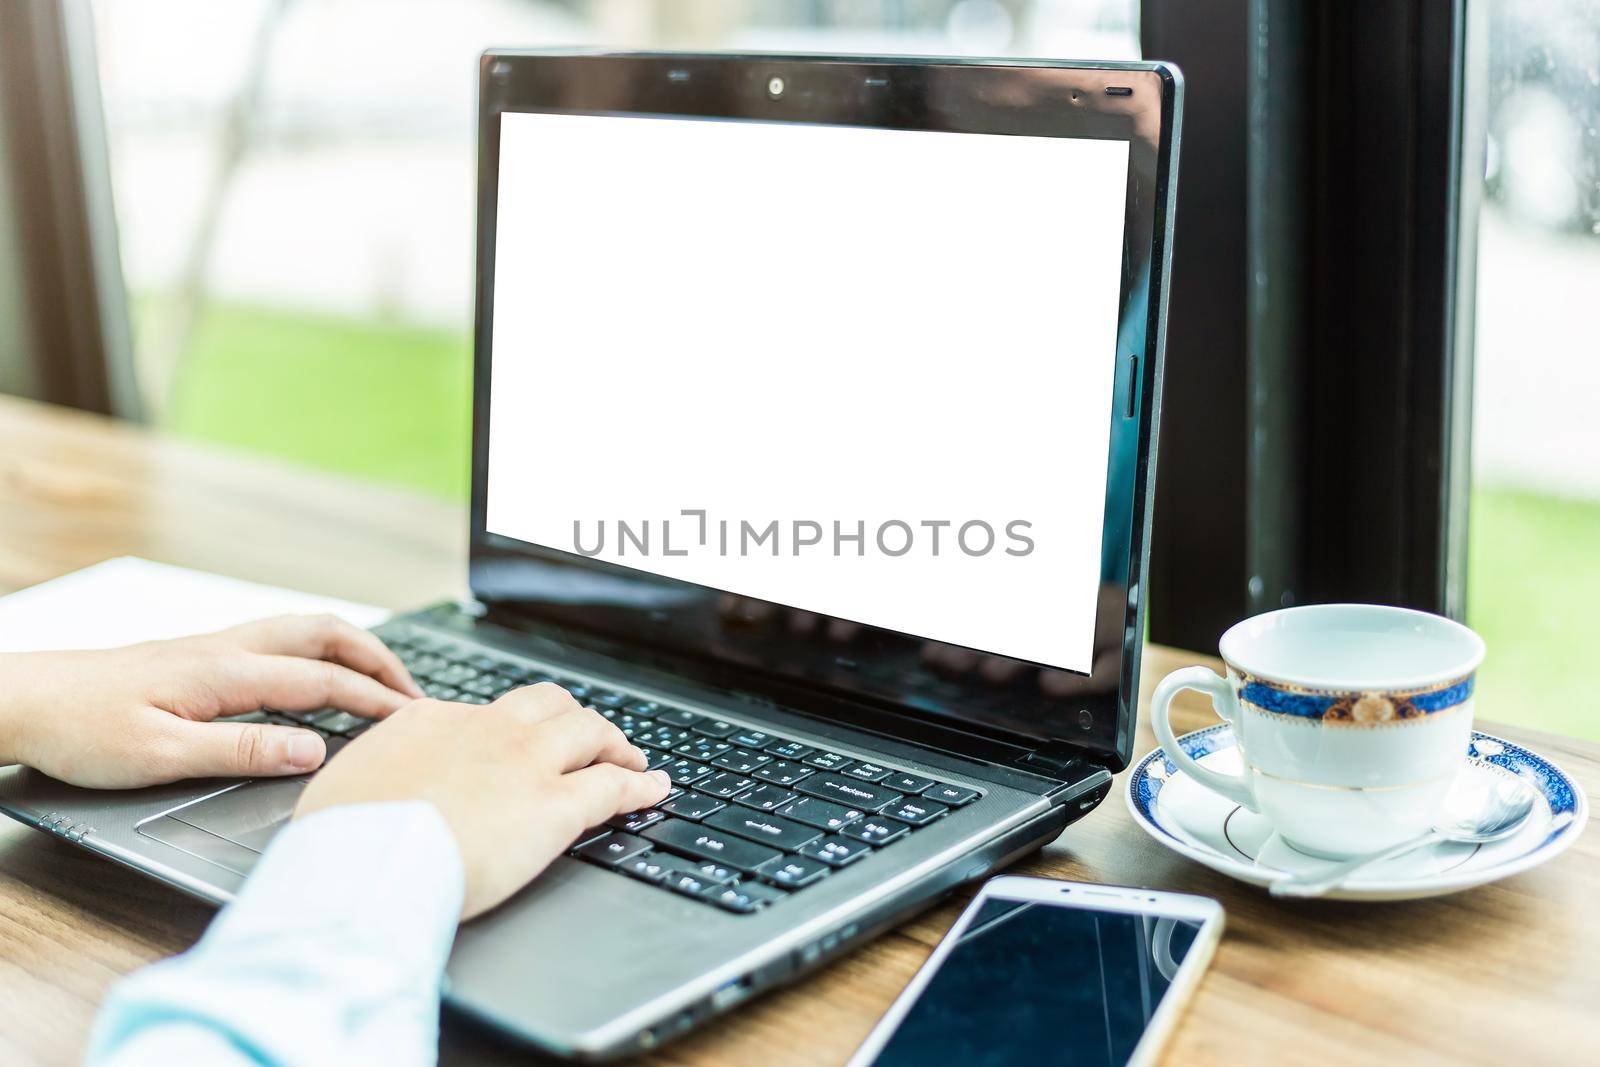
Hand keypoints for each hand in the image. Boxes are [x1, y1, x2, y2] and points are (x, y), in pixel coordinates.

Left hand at [0, 615, 421, 787]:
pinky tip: (318, 678)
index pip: (324, 679)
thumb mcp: (163, 756)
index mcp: (227, 671)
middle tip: (415, 693)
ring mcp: (215, 647)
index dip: (376, 700)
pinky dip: (321, 651)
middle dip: (380, 659)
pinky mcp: (200, 656)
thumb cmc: (81, 729)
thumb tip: (313, 748)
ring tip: (382, 680)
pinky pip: (281, 640)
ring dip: (353, 649)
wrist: (25, 700)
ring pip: (305, 629)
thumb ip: (243, 749)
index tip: (416, 720)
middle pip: (327, 634)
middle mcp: (228, 648)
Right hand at [295, 683, 670, 917]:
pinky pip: (614, 785)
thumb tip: (371, 788)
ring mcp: (524, 763)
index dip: (508, 731)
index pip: (482, 714)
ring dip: (615, 742)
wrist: (366, 862)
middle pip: (547, 705)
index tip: (513, 747)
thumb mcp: (342, 788)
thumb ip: (372, 777)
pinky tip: (655, 788)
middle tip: (587, 737)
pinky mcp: (555, 805)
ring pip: (589, 730)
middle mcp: (485, 730)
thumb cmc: (341, 839)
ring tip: (631, 757)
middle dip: (571, 718)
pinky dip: (641, 784)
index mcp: (429, 722)